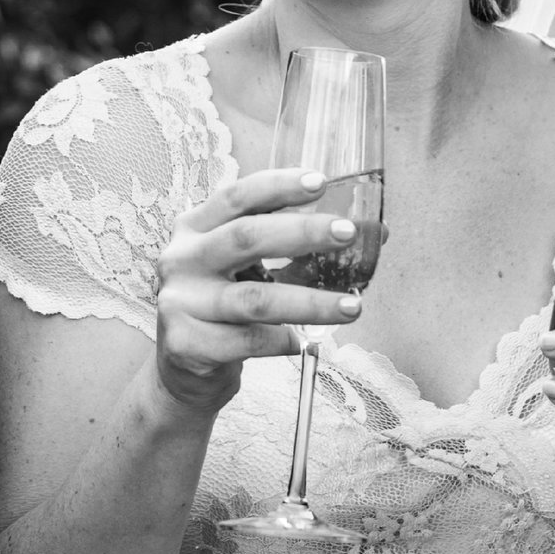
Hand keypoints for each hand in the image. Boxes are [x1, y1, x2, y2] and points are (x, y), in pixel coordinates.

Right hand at [151, 165, 365, 408]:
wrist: (182, 371)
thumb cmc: (224, 309)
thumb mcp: (244, 268)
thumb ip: (292, 247)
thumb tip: (375, 234)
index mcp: (194, 228)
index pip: (236, 197)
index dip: (278, 186)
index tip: (320, 182)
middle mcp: (181, 259)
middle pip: (246, 237)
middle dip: (303, 232)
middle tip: (348, 233)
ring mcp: (179, 302)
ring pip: (256, 299)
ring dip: (311, 302)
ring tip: (352, 307)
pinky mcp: (185, 343)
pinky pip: (248, 341)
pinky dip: (282, 341)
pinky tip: (299, 342)